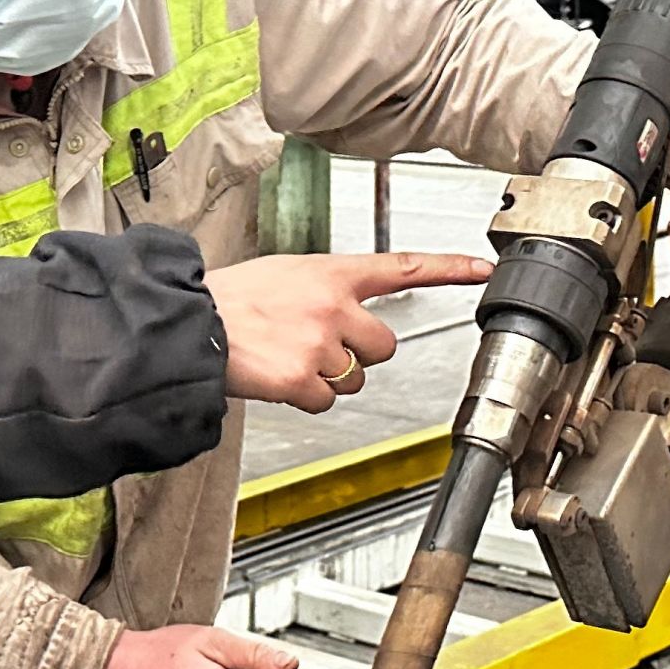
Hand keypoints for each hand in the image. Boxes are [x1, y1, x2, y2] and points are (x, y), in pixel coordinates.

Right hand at [206, 250, 494, 411]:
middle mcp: (332, 305)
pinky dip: (305, 397)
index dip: (447, 268)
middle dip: (357, 353)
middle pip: (383, 345)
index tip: (480, 268)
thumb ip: (321, 290)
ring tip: (289, 357)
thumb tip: (341, 312)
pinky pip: (326, 401)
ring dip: (329, 377)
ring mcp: (320, 343)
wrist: (189, 324)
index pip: (401, 266)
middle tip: (317, 346)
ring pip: (356, 378)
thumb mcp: (282, 275)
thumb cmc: (228, 301)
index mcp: (330, 273)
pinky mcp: (303, 378)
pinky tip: (279, 376)